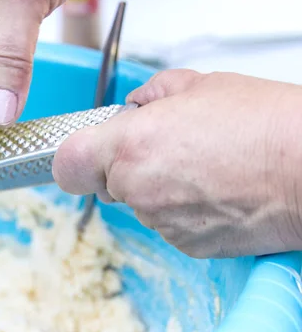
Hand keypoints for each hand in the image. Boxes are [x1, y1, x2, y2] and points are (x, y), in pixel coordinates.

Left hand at [53, 70, 301, 257]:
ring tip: (203, 166)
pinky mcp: (187, 246)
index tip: (87, 155)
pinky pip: (169, 225)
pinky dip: (184, 211)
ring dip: (159, 189)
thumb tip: (135, 105)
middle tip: (166, 149)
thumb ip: (152, 95)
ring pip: (141, 205)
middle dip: (127, 168)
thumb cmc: (262, 124)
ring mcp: (161, 222)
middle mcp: (137, 188)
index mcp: (129, 146)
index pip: (68, 165)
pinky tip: (215, 190)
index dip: (75, 159)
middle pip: (108, 185)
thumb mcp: (198, 86)